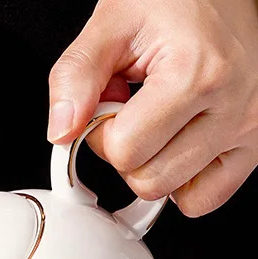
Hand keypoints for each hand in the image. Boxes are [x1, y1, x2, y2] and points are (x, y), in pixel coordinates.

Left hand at [47, 0, 257, 216]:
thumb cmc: (176, 0)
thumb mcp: (112, 23)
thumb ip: (75, 77)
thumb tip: (61, 133)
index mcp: (198, 74)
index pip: (125, 152)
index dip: (101, 135)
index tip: (109, 107)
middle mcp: (235, 105)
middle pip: (149, 181)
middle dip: (127, 154)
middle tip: (134, 115)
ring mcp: (250, 128)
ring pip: (175, 195)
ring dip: (153, 167)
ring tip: (159, 123)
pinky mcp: (256, 144)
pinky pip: (205, 199)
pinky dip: (183, 184)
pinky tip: (176, 147)